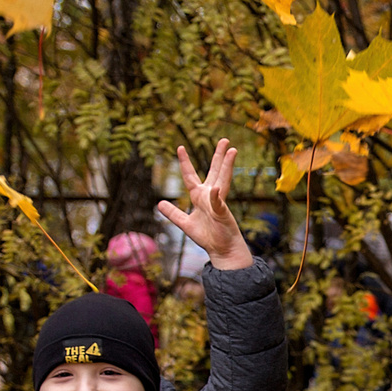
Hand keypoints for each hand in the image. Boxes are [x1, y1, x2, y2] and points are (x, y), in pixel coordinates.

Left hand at [154, 140, 251, 270]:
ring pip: (223, 179)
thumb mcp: (185, 224)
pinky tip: (217, 189)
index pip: (190, 175)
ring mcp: (218, 202)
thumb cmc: (207, 236)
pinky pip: (218, 202)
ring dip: (227, 165)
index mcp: (199, 196)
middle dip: (219, 156)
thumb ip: (173, 213)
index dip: (185, 162)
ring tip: (232, 151)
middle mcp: (210, 195)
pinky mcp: (222, 213)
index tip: (180, 147)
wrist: (222, 249)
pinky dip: (216, 196)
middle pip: (214, 171)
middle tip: (224, 140)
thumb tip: (159, 203)